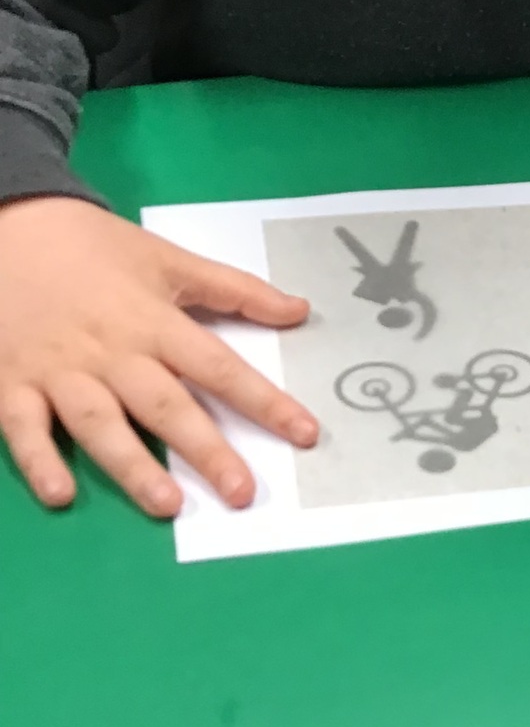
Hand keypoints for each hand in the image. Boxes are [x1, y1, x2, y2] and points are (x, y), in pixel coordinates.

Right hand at [0, 196, 316, 517]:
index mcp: (154, 321)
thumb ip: (235, 289)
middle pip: (164, 404)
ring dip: (132, 465)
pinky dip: (39, 461)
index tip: (303, 433)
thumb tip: (300, 310)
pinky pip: (23, 428)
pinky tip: (61, 495)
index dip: (264, 401)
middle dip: (205, 450)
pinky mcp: (12, 382)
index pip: (218, 366)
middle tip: (241, 492)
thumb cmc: (95, 248)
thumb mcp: (169, 260)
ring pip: (100, 423)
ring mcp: (60, 370)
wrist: (9, 223)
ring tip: (167, 504)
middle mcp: (112, 351)